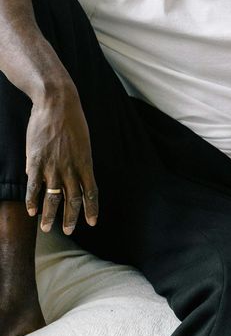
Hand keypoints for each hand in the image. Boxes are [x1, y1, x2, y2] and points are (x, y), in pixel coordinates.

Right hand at [25, 84, 97, 234]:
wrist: (57, 104)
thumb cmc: (72, 120)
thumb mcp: (82, 142)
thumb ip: (77, 160)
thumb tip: (73, 173)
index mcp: (86, 162)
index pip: (91, 191)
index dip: (92, 209)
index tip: (92, 223)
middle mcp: (72, 167)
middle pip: (73, 199)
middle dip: (71, 217)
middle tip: (68, 231)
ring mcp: (53, 166)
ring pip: (54, 198)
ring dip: (51, 215)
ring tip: (47, 228)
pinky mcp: (36, 162)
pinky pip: (34, 187)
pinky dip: (33, 201)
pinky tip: (31, 211)